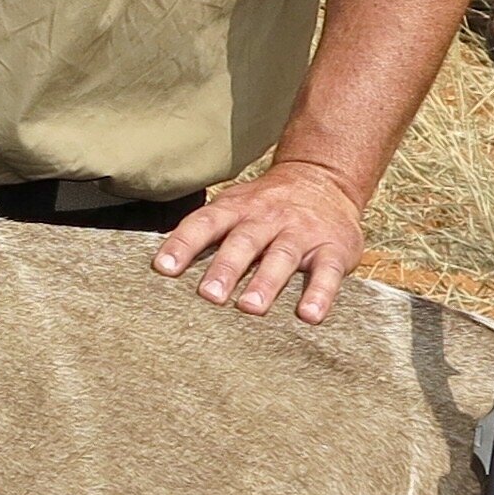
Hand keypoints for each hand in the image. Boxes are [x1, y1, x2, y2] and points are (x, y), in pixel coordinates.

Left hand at [152, 157, 367, 323]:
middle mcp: (266, 218)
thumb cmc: (266, 205)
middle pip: (242, 242)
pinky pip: (327, 272)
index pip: (205, 223)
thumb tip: (160, 264)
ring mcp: (301, 233)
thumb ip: (206, 231)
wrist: (324, 178)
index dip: (183, 244)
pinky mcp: (333, 249)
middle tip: (208, 296)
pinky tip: (309, 315)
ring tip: (250, 307)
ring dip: (265, 282)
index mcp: (236, 209)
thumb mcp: (235, 206)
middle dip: (225, 268)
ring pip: (281, 256)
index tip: (163, 268)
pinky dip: (320, 294)